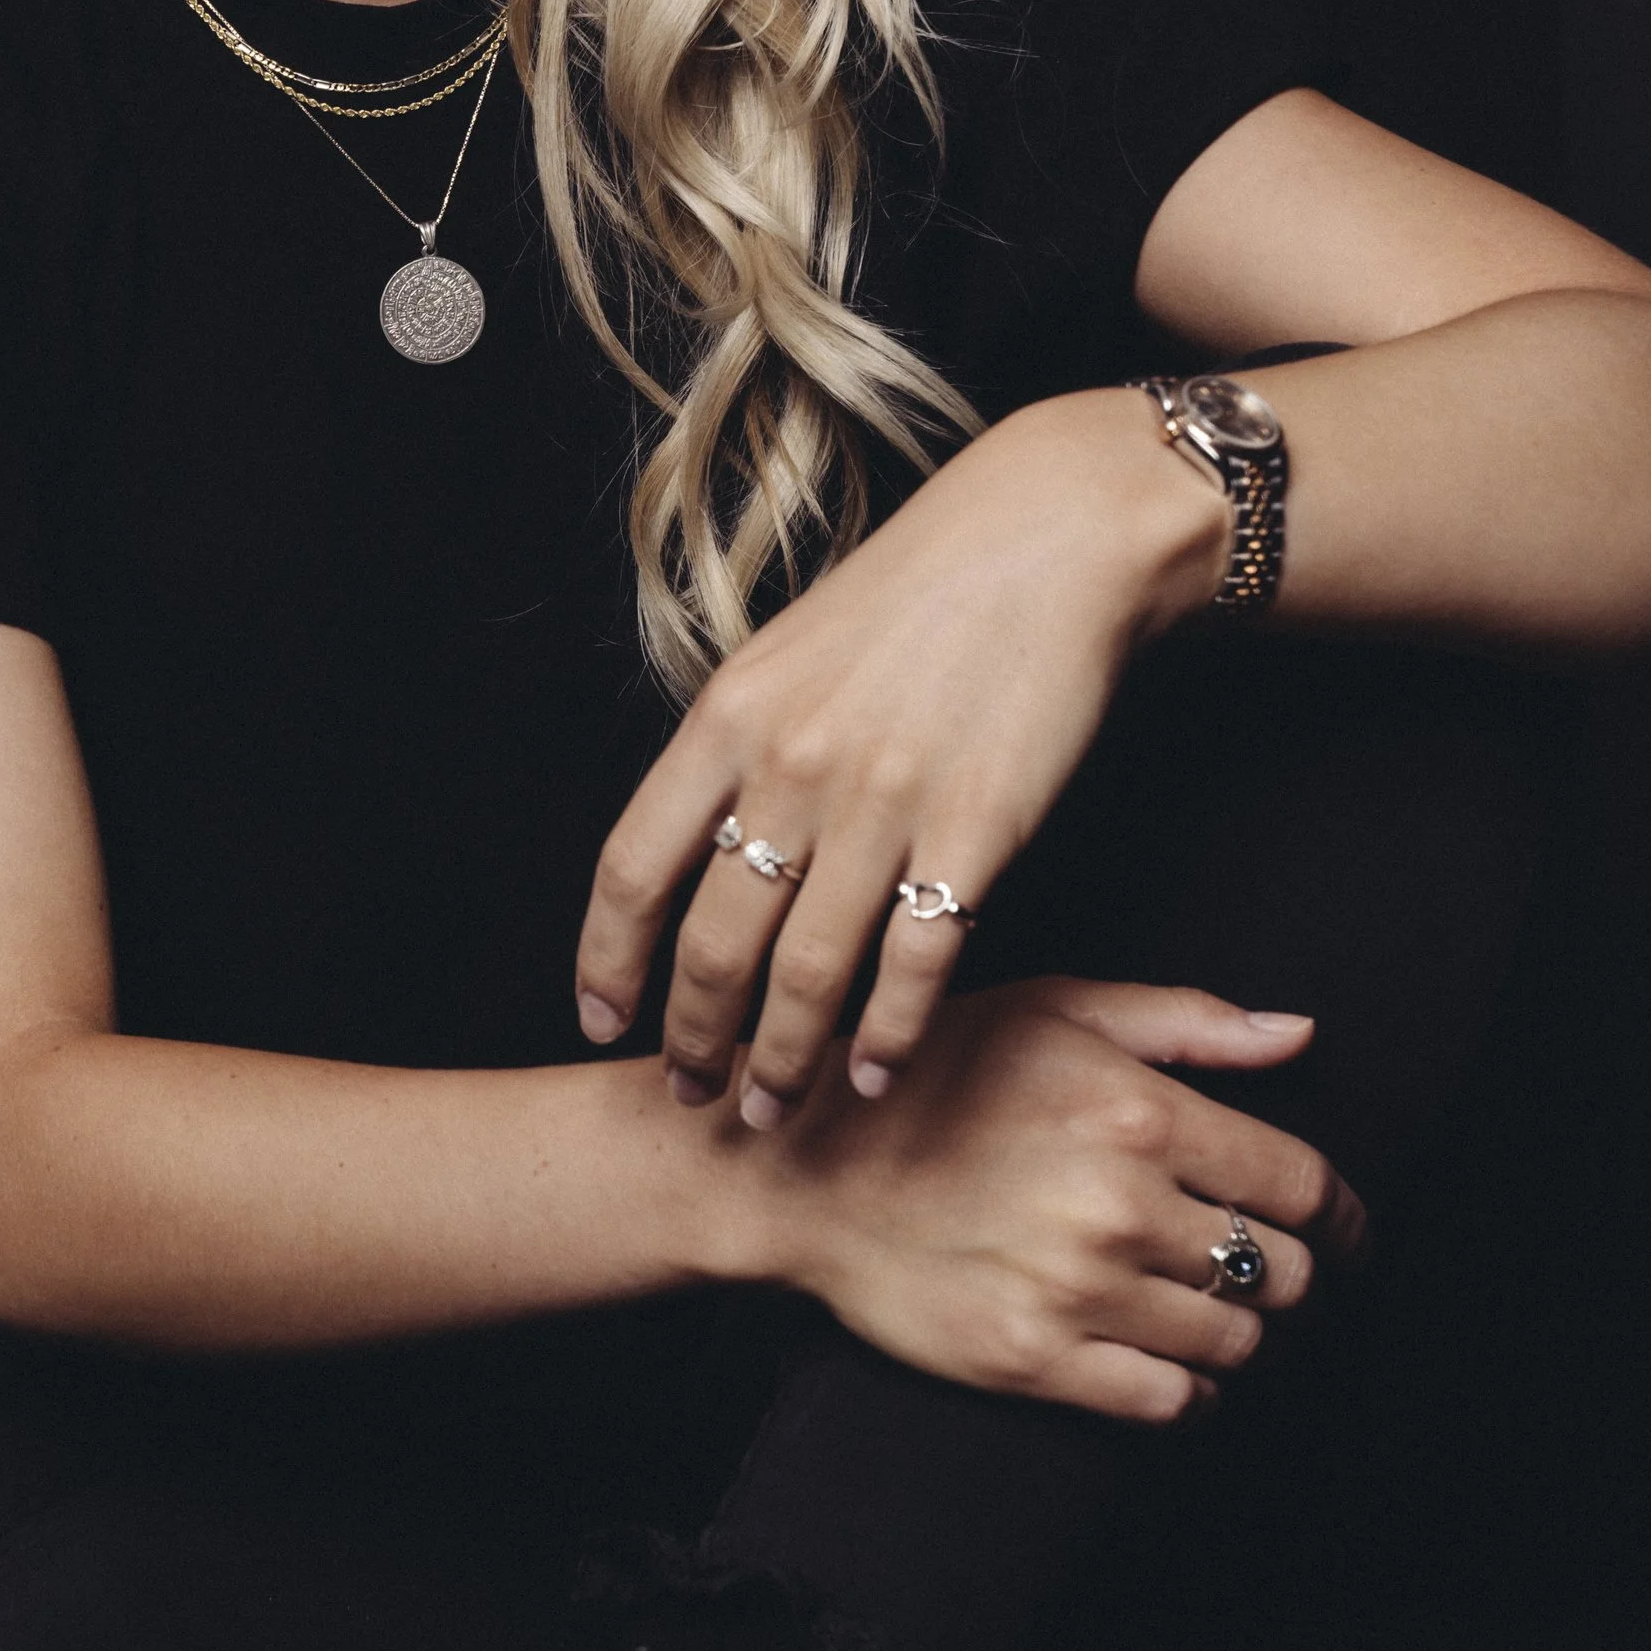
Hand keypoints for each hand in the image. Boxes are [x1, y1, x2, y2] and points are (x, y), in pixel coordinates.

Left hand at [576, 390, 1226, 1117]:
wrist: (1048, 539)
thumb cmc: (918, 595)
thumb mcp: (788, 652)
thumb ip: (737, 750)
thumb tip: (698, 850)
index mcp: (728, 718)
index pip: (632, 870)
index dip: (607, 963)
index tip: (601, 1023)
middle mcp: (791, 766)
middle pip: (711, 942)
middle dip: (693, 1037)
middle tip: (693, 1097)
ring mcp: (884, 802)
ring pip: (807, 971)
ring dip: (782, 1059)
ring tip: (772, 1112)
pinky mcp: (978, 830)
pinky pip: (917, 962)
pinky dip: (890, 1033)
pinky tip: (875, 1074)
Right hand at [721, 975, 1364, 1422]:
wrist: (801, 1167)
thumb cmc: (933, 1076)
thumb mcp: (1055, 1010)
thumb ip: (1185, 1022)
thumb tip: (1299, 1036)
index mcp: (1140, 1111)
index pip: (1304, 1186)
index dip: (1345, 1215)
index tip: (1345, 1230)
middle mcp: (1122, 1204)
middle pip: (1286, 1271)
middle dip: (1293, 1272)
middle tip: (1264, 1268)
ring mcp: (1081, 1290)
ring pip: (1236, 1341)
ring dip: (1241, 1331)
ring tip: (1208, 1309)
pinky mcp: (1037, 1360)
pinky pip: (1172, 1401)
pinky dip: (1193, 1390)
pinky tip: (1171, 1362)